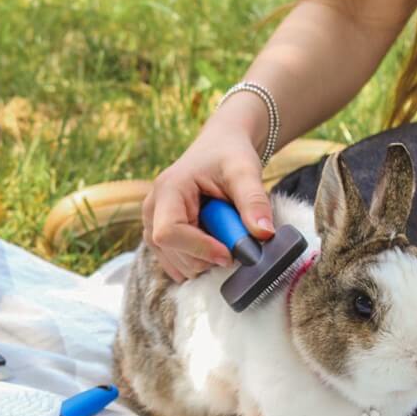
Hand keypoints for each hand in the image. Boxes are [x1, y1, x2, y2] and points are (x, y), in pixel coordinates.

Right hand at [143, 93, 276, 280]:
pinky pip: (180, 266)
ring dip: (207, 260)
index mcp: (167, 190)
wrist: (220, 149)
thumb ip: (254, 201)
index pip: (169, 233)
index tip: (230, 254)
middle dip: (209, 256)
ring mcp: (152, 227)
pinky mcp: (160, 240)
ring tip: (224, 231)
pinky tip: (215, 240)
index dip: (199, 248)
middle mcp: (152, 210)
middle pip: (174, 254)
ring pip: (178, 265)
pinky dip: (202, 262)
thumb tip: (264, 234)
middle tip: (235, 235)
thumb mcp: (245, 172)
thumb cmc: (229, 155)